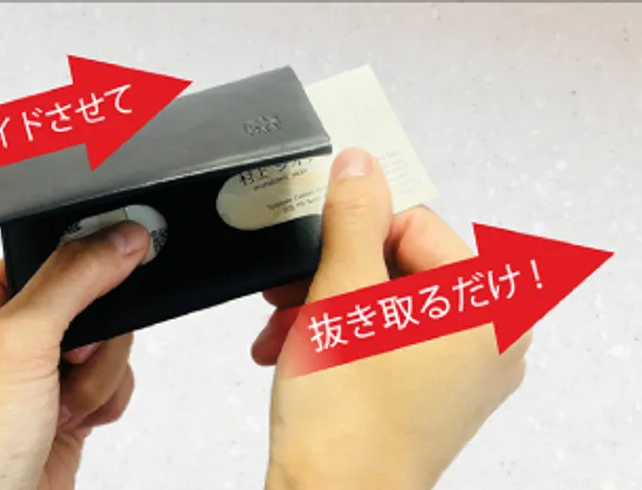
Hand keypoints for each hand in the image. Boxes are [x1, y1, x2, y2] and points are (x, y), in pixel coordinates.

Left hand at [0, 222, 149, 489]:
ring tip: (61, 404)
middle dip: (92, 339)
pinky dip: (104, 400)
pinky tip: (73, 420)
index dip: (83, 265)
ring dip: (96, 377)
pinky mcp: (60, 405)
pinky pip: (110, 380)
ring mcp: (32, 373)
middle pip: (87, 301)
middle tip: (69, 359)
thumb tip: (121, 238)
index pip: (46, 255)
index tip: (120, 262)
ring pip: (105, 343)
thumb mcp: (20, 340)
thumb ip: (75, 279)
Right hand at [255, 149, 532, 489]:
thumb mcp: (342, 292)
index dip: (353, 231)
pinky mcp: (428, 395)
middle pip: (397, 266)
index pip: (415, 225)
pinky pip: (384, 340)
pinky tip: (291, 349)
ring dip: (323, 307)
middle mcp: (489, 339)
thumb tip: (359, 164)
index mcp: (491, 306)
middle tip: (287, 287)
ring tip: (280, 328)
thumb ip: (353, 216)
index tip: (312, 241)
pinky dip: (337, 337)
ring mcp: (459, 372)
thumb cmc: (348, 418)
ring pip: (383, 305)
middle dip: (330, 275)